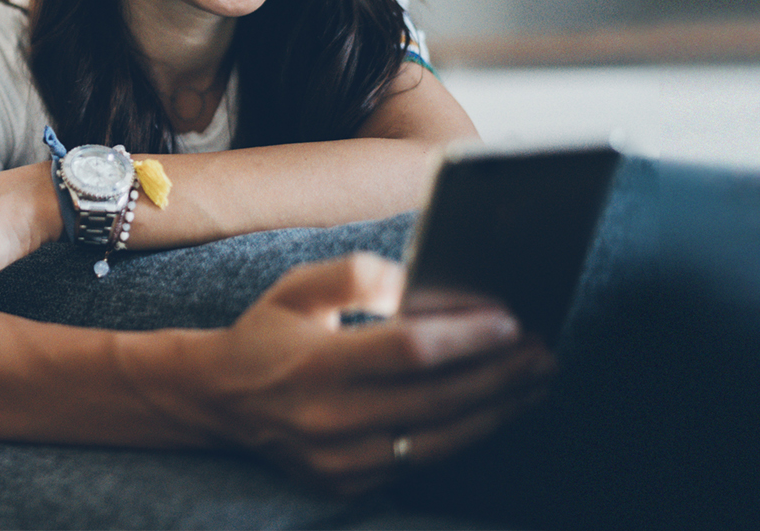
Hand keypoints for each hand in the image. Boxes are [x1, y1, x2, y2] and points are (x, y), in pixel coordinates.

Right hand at [120, 254, 553, 493]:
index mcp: (316, 365)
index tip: (511, 320)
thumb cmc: (268, 334)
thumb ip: (360, 276)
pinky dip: (462, 435)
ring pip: (437, 441)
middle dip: (499, 375)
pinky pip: (419, 463)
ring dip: (495, 412)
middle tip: (543, 351)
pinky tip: (492, 410)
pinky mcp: (346, 484)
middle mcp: (328, 420)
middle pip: (437, 400)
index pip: (409, 351)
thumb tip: (422, 287)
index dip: (466, 337)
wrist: (216, 400)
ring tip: (534, 384)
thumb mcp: (300, 286)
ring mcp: (339, 461)